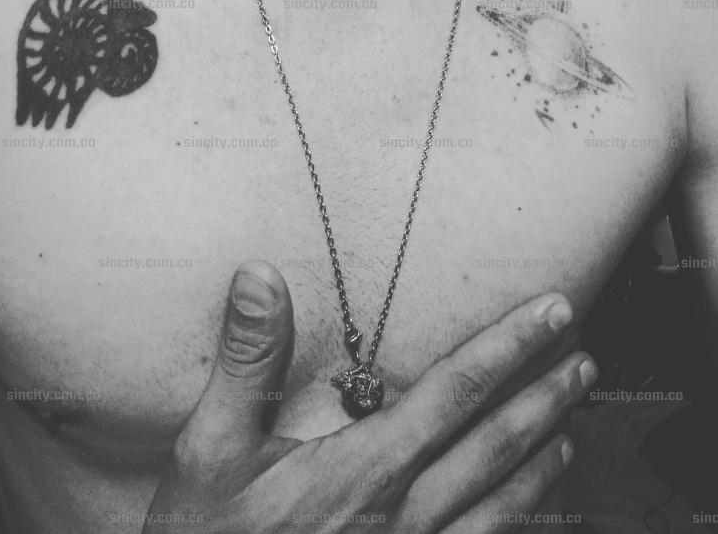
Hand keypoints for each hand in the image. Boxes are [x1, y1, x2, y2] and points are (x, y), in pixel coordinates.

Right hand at [142, 261, 595, 532]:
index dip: (507, 346)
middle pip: (494, 445)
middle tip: (581, 360)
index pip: (455, 392)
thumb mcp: (209, 449)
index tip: (547, 313)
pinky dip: (516, 521)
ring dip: (541, 457)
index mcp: (364, 468)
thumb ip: (245, 362)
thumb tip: (261, 279)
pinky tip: (528, 509)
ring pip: (501, 503)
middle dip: (543, 395)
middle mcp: (404, 514)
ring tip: (572, 423)